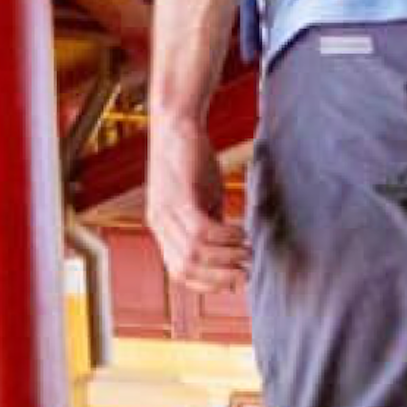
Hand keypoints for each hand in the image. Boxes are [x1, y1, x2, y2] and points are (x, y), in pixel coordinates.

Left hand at [145, 120, 246, 295]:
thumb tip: (232, 257)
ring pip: (195, 253)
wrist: (176, 122)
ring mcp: (166, 211)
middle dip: (220, 277)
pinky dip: (225, 237)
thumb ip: (211, 229)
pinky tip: (241, 232)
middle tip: (246, 273)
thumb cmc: (192, 162)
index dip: (207, 284)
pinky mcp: (179, 194)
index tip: (234, 283)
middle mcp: (159, 224)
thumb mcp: (203, 202)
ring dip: (227, 257)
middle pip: (186, 269)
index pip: (178, 273)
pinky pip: (201, 230)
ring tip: (248, 252)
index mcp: (162, 230)